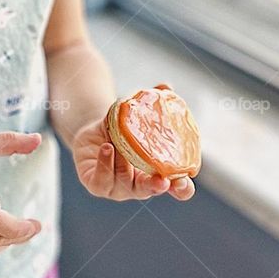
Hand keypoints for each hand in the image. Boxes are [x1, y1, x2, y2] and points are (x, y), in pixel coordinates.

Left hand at [72, 103, 196, 203]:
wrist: (94, 131)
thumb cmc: (123, 127)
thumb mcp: (137, 114)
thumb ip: (153, 102)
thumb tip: (166, 87)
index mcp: (158, 172)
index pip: (177, 188)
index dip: (182, 187)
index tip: (184, 181)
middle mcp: (139, 185)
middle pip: (150, 190)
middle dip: (156, 186)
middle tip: (161, 180)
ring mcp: (117, 188)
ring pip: (123, 182)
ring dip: (123, 163)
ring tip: (118, 144)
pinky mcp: (97, 185)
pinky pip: (101, 180)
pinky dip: (105, 163)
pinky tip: (107, 148)